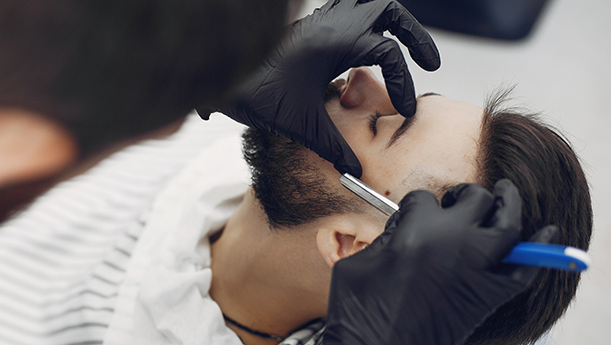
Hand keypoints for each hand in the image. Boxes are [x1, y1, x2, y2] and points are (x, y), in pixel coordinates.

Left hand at [198, 0, 438, 176]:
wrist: (217, 75)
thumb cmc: (254, 92)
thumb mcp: (302, 125)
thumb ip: (334, 147)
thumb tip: (354, 171)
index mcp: (335, 41)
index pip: (389, 52)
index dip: (404, 83)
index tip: (406, 110)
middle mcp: (329, 23)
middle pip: (388, 10)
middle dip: (414, 35)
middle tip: (428, 62)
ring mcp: (317, 21)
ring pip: (365, 3)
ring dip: (388, 24)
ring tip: (402, 49)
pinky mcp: (306, 27)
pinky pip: (343, 11)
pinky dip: (362, 25)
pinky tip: (361, 52)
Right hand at [322, 179, 558, 344]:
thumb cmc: (358, 309)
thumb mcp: (360, 263)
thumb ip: (386, 238)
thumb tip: (404, 231)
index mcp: (415, 230)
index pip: (424, 199)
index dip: (416, 206)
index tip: (411, 217)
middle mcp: (452, 241)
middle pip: (475, 198)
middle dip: (466, 194)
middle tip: (459, 199)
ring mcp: (476, 268)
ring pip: (507, 222)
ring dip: (509, 202)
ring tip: (505, 192)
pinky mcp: (489, 296)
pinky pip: (526, 268)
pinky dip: (542, 250)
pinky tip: (549, 234)